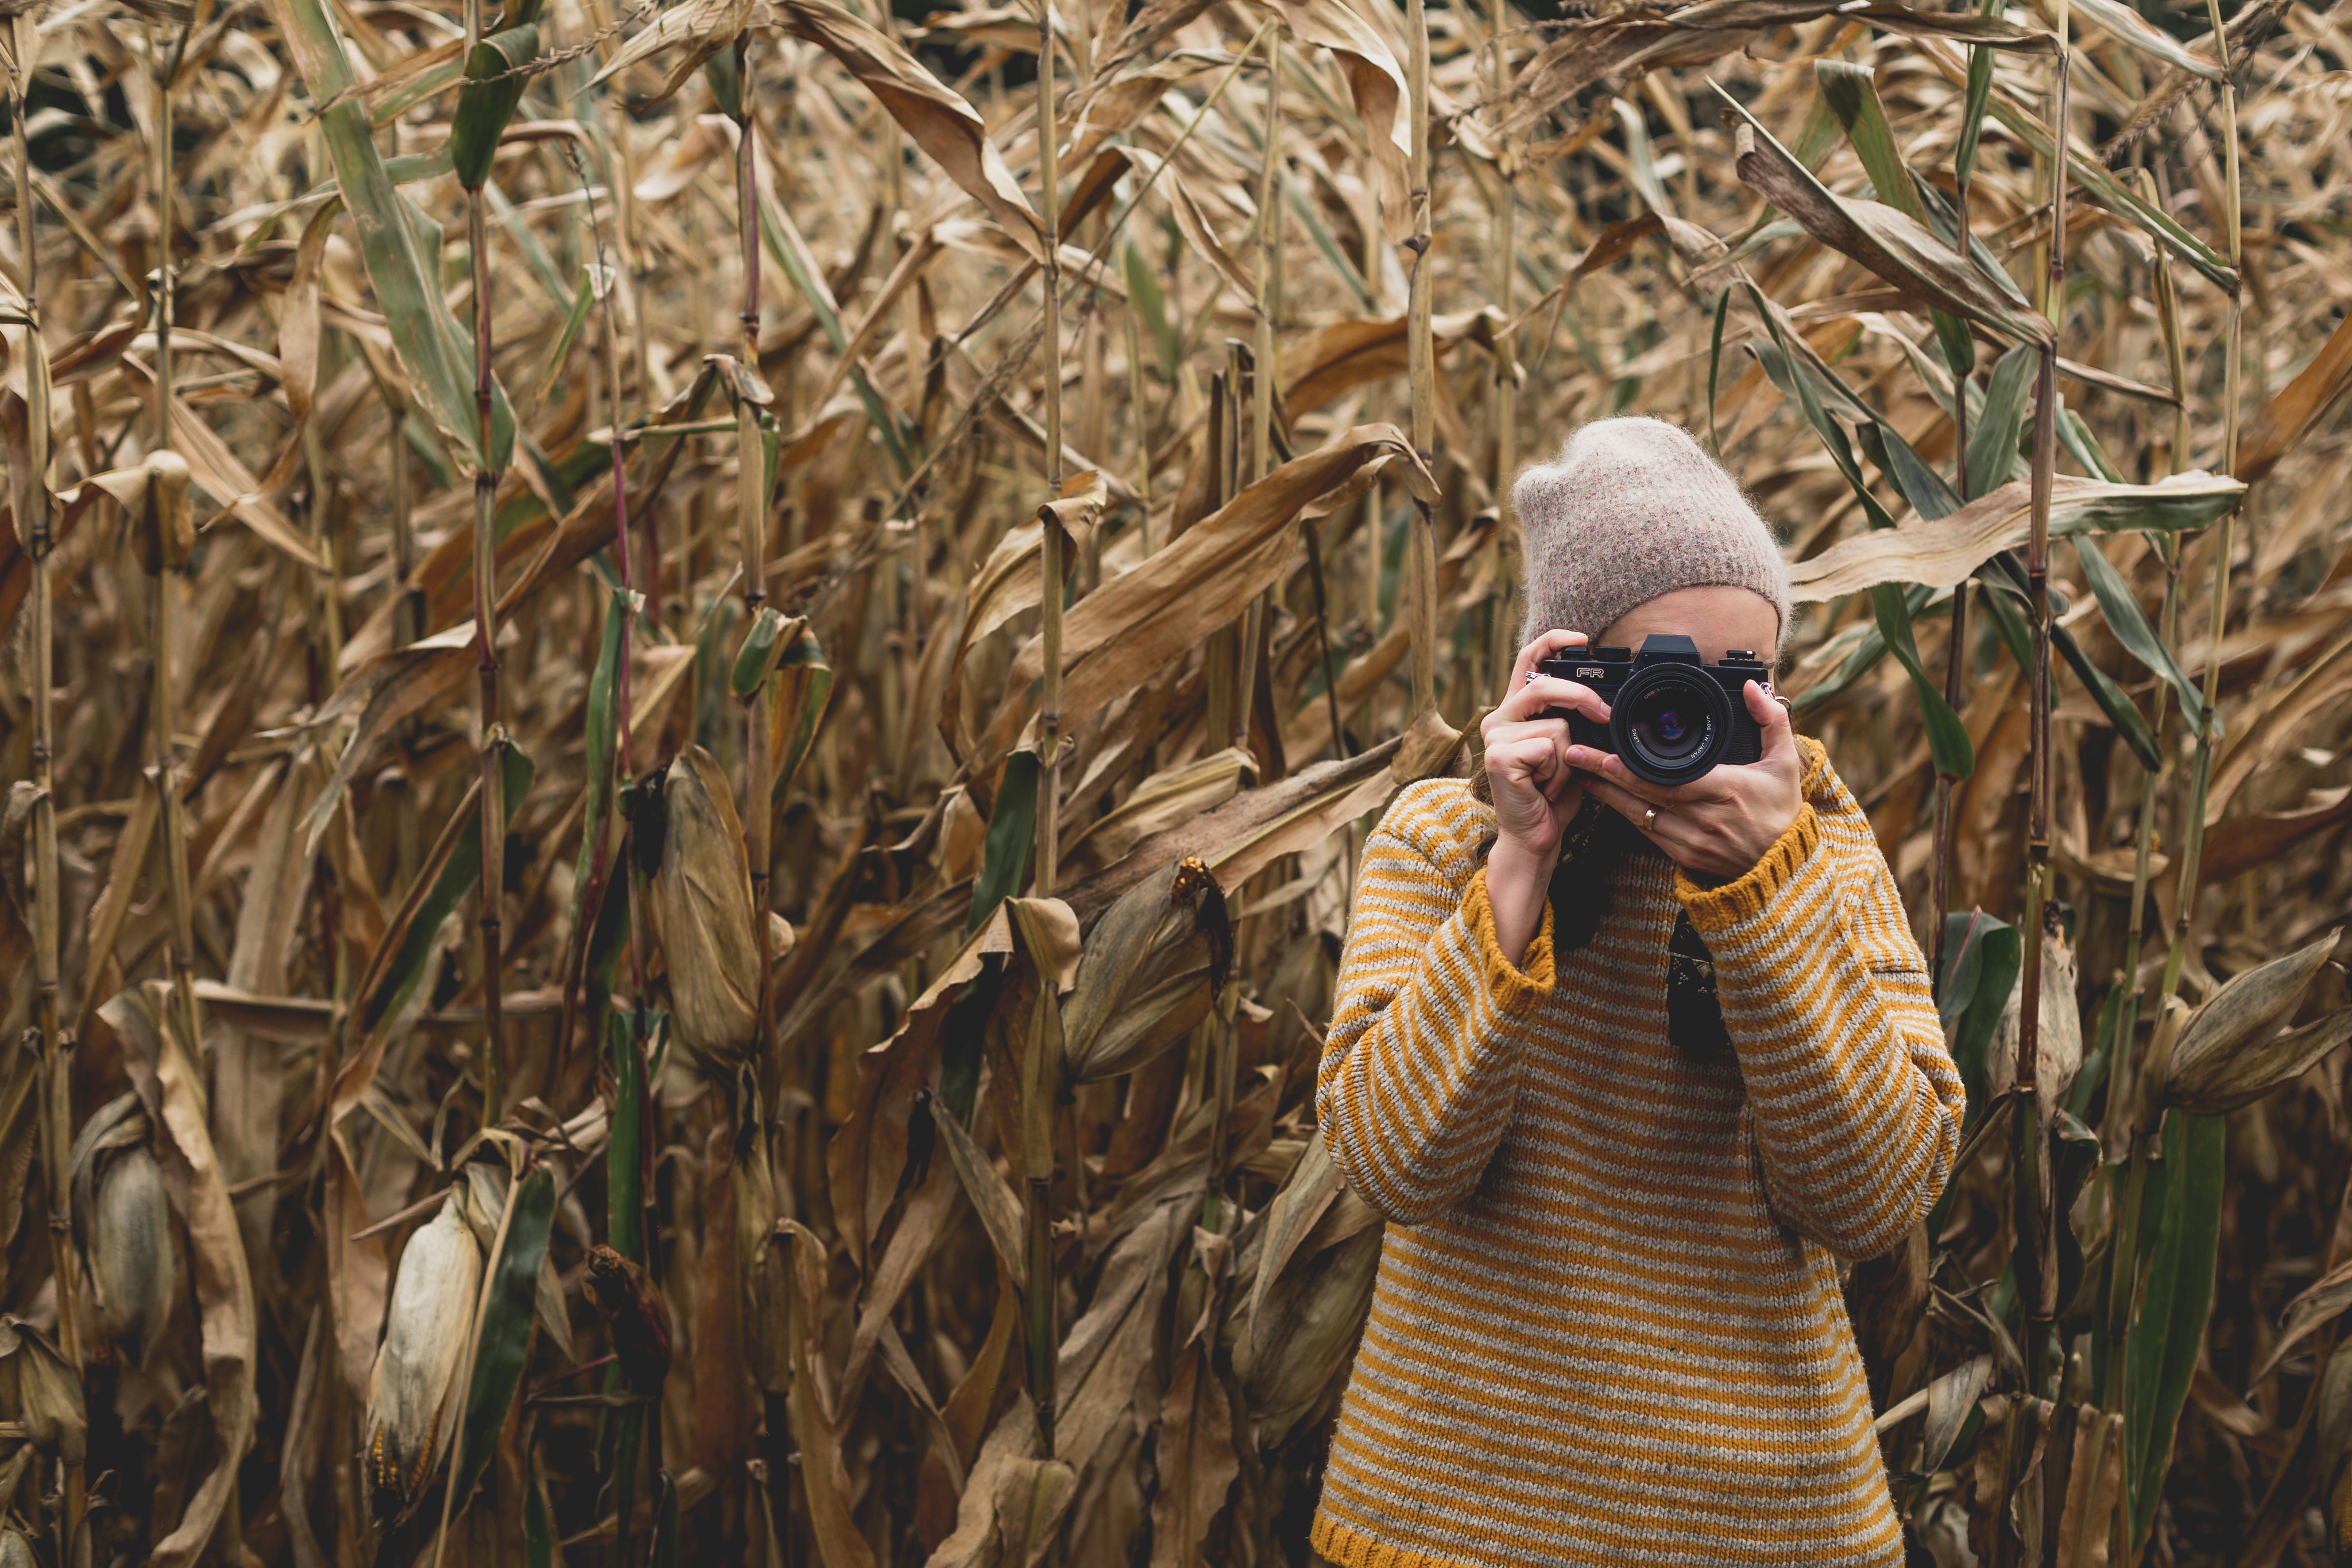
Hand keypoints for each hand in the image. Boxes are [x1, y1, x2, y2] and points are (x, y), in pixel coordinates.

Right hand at [1480, 630, 1610, 964]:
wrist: (1535, 837)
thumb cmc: (1552, 795)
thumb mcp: (1569, 749)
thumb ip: (1575, 721)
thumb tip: (1603, 703)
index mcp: (1514, 711)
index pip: (1527, 659)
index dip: (1552, 641)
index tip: (1582, 638)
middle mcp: (1498, 718)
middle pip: (1545, 684)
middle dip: (1582, 700)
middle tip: (1604, 717)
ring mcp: (1495, 736)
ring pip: (1556, 724)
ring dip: (1568, 756)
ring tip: (1553, 777)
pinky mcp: (1500, 756)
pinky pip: (1550, 748)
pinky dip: (1559, 770)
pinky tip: (1543, 787)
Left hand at [1572, 679, 1803, 882]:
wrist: (1784, 866)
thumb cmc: (1782, 811)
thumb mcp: (1786, 763)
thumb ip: (1771, 721)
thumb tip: (1754, 687)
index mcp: (1727, 792)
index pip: (1672, 781)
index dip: (1636, 772)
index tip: (1608, 756)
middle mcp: (1703, 820)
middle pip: (1645, 796)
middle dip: (1606, 775)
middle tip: (1576, 755)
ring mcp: (1691, 842)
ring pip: (1639, 817)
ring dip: (1607, 795)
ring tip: (1579, 773)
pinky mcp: (1683, 857)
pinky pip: (1646, 832)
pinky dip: (1625, 814)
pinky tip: (1606, 797)